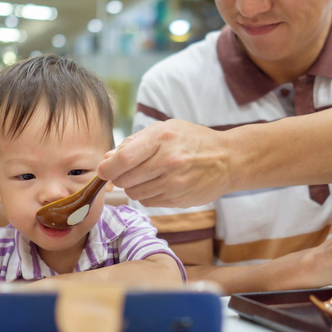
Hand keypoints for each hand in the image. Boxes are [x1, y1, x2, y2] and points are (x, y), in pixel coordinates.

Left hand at [98, 119, 232, 207]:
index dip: (107, 167)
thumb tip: (107, 158)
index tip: (103, 170)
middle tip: (125, 172)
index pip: (123, 159)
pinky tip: (159, 184)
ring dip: (133, 187)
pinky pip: (148, 202)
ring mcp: (174, 183)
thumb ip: (135, 142)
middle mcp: (168, 162)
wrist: (227, 159)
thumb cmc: (193, 140)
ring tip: (146, 176)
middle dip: (119, 177)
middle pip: (125, 179)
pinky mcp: (178, 199)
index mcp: (162, 138)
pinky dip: (147, 195)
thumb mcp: (166, 129)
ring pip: (135, 193)